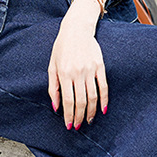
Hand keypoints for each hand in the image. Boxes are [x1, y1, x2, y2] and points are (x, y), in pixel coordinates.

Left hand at [48, 0, 108, 129]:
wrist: (76, 29)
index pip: (68, 100)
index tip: (69, 125)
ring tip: (88, 121)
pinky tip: (102, 110)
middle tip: (78, 127)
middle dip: (79, 117)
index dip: (69, 115)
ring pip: (93, 97)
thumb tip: (55, 107)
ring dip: (91, 112)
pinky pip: (103, 87)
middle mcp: (78, 73)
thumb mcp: (52, 66)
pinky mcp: (100, 66)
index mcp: (64, 73)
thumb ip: (53, 87)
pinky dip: (104, 100)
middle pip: (81, 101)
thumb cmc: (61, 48)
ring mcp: (90, 69)